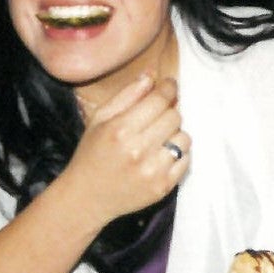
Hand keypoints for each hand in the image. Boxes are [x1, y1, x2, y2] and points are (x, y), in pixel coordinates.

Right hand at [63, 72, 189, 222]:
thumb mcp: (100, 118)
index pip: (159, 100)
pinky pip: (186, 160)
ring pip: (184, 138)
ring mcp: (153, 171)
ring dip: (174, 133)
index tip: (169, 86)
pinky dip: (177, 154)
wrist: (87, 197)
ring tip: (157, 138)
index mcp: (120, 129)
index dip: (168, 88)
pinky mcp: (163, 187)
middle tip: (157, 115)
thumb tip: (152, 75)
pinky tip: (160, 155)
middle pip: (174, 116)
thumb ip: (128, 95)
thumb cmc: (92, 153)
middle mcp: (138, 150)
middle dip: (169, 111)